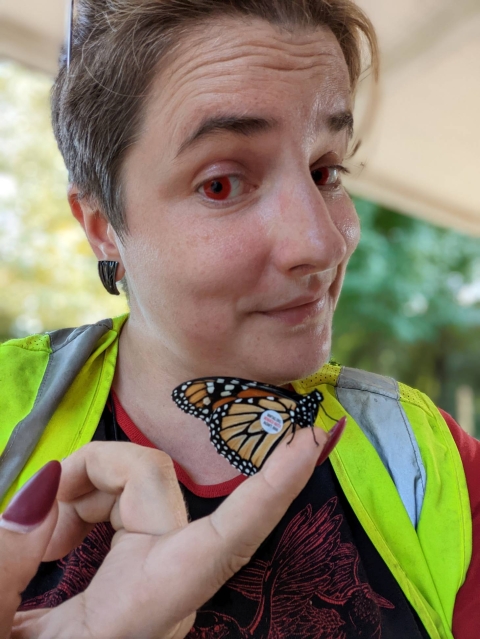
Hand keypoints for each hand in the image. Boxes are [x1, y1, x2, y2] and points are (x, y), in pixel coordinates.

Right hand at [0, 417, 345, 638]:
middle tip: (39, 529)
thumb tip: (40, 491)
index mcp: (147, 608)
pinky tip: (61, 537)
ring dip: (79, 494)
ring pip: (139, 481)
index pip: (228, 540)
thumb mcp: (0, 629)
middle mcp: (169, 582)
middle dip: (90, 478)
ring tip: (44, 543)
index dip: (274, 488)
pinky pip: (128, 495)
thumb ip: (9, 564)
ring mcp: (161, 563)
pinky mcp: (148, 551)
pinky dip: (86, 501)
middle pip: (154, 482)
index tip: (312, 440)